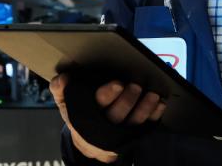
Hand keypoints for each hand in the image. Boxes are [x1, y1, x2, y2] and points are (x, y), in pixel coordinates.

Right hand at [49, 74, 165, 162]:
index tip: (118, 83)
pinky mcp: (133, 134)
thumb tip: (62, 79)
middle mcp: (105, 125)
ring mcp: (120, 132)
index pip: (97, 103)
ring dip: (145, 108)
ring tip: (153, 95)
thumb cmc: (79, 114)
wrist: (89, 142)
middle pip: (117, 114)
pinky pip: (146, 126)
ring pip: (134, 122)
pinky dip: (154, 115)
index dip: (108, 94)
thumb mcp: (66, 102)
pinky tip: (160, 104)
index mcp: (87, 113)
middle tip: (136, 86)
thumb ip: (61, 90)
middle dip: (128, 100)